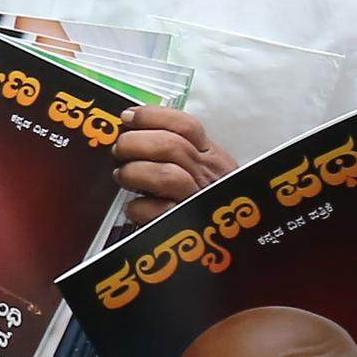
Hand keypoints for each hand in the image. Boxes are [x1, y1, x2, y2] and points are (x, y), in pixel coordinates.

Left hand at [109, 106, 231, 213]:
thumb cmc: (208, 197)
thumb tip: (137, 131)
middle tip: (119, 149)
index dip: (151, 117)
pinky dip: (138, 208)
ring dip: (134, 172)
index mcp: (211, 156)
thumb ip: (181, 150)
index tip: (128, 117)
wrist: (236, 239)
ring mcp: (196, 199)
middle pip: (170, 146)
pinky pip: (157, 212)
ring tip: (123, 176)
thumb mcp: (206, 168)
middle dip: (135, 143)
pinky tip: (133, 207)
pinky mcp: (184, 224)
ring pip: (164, 175)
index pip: (185, 125)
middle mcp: (206, 174)